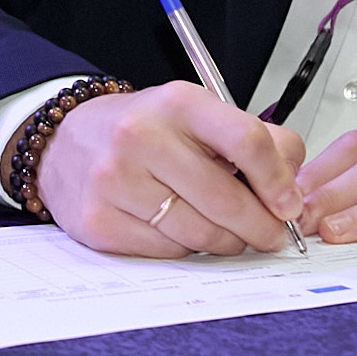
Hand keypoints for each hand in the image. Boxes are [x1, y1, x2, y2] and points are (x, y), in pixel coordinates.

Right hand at [29, 86, 306, 257]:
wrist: (63, 142)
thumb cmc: (142, 130)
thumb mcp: (196, 115)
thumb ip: (253, 140)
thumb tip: (294, 189)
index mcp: (176, 103)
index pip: (248, 141)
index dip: (279, 181)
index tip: (291, 205)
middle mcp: (141, 137)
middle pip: (226, 199)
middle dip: (261, 226)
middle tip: (272, 234)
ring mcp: (115, 182)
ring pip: (200, 234)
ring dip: (226, 242)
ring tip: (227, 232)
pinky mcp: (100, 222)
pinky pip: (168, 252)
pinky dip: (186, 249)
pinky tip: (181, 230)